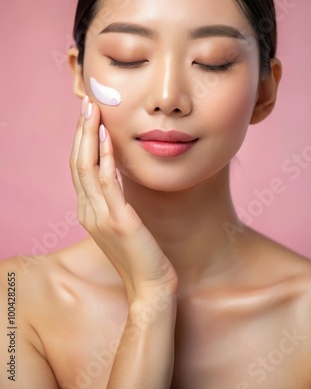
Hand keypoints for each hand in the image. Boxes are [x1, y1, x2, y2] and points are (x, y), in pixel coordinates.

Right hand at [69, 96, 177, 302]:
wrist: (151, 288)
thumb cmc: (141, 255)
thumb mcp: (123, 223)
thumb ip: (115, 200)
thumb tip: (119, 175)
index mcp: (89, 211)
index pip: (79, 168)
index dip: (82, 141)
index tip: (90, 117)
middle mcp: (88, 211)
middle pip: (76, 163)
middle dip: (81, 131)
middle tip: (88, 104)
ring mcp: (100, 216)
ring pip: (85, 168)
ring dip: (88, 137)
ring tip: (93, 111)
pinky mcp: (118, 220)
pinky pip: (106, 183)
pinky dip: (104, 158)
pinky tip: (108, 139)